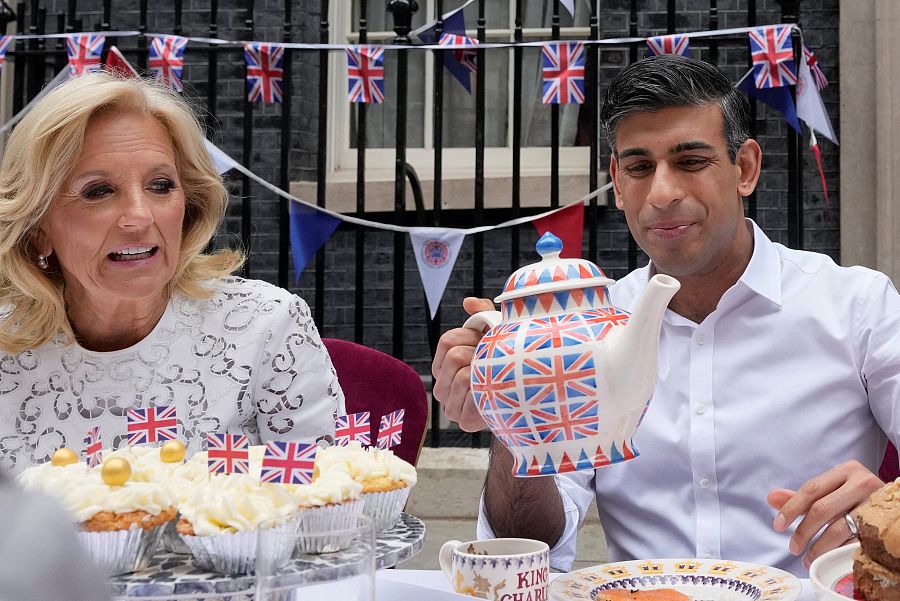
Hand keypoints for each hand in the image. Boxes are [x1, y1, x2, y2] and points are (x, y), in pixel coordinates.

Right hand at [431, 297, 494, 431]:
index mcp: (444, 364)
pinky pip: (471, 398)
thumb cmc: (507, 362)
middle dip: (479, 354)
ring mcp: (450, 406)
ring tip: (498, 377)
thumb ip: (483, 315)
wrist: (525, 397)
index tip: (487, 342)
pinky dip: (486, 393)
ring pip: (463, 376)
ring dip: (484, 373)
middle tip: (496, 362)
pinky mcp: (463, 421)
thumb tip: (468, 302)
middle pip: (454, 356)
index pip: (447, 340)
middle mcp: (441, 386)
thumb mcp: (496, 335)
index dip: (470, 337)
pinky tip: (497, 393)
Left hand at [768, 460, 882, 567]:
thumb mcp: (832, 491)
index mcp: (847, 471)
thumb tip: (772, 498)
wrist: (895, 506)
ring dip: (818, 548)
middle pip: (822, 509)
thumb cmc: (857, 498)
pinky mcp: (884, 526)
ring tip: (807, 559)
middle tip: (793, 548)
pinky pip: (855, 543)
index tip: (778, 526)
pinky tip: (828, 559)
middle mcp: (863, 483)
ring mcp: (875, 505)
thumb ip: (803, 497)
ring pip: (839, 529)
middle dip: (803, 532)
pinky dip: (838, 552)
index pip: (811, 489)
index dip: (791, 508)